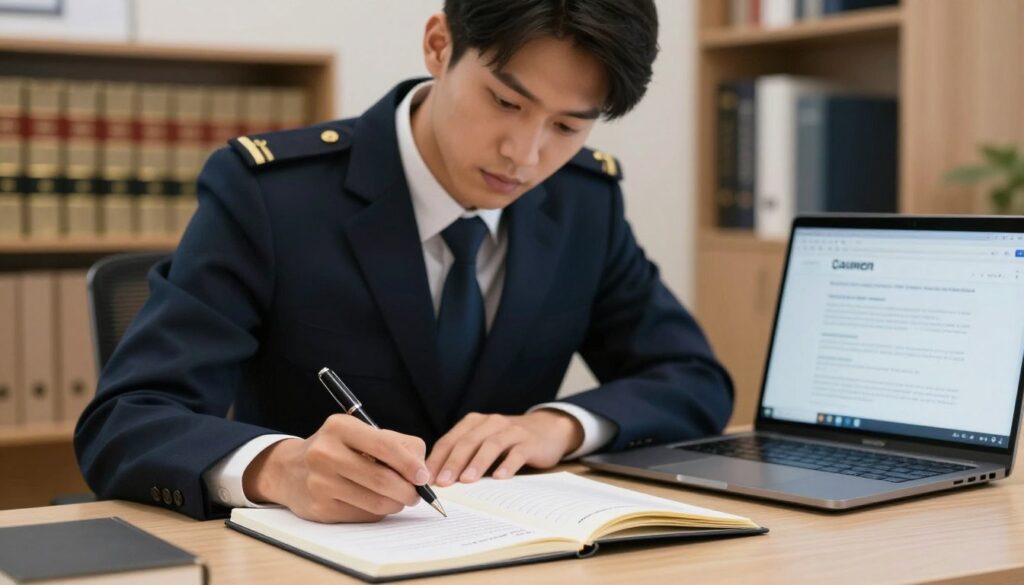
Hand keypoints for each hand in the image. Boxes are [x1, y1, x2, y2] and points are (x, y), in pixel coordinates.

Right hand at [242, 414, 429, 522]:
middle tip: (416, 494)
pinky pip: (363, 515)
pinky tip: (375, 503)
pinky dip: (378, 512)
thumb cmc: (338, 449)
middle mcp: (325, 453)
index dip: (409, 464)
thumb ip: (398, 444)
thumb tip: (422, 471)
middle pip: (382, 479)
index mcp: (339, 427)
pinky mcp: (320, 508)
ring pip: (375, 502)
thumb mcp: (362, 433)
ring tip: (399, 498)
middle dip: (408, 490)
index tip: (423, 476)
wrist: (290, 470)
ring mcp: (320, 482)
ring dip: (396, 504)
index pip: (384, 446)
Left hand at [426, 410, 583, 486]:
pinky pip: (517, 452)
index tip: (426, 480)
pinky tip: (500, 478)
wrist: (547, 430)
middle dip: (453, 462)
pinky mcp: (530, 442)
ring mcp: (512, 431)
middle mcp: (491, 422)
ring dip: (477, 463)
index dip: (437, 459)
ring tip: (466, 481)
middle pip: (468, 441)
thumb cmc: (507, 442)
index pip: (450, 440)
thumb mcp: (483, 444)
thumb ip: (464, 457)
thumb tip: (437, 483)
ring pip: (491, 445)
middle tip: (443, 482)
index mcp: (474, 423)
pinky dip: (508, 464)